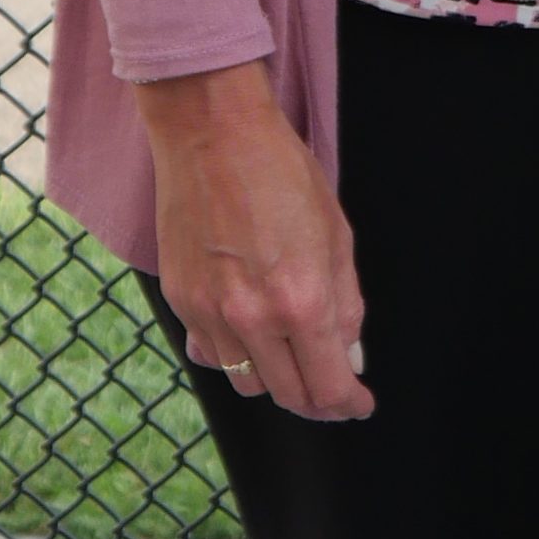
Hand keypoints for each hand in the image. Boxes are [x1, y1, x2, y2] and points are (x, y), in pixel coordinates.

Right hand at [136, 64, 371, 423]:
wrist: (213, 135)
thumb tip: (349, 354)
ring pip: (246, 382)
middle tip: (332, 391)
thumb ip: (345, 304)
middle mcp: (252, 318)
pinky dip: (236, 354)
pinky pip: (211, 353)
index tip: (357, 403)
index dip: (348, 403)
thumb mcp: (337, 236)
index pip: (327, 385)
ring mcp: (209, 313)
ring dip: (275, 380)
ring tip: (294, 359)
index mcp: (301, 301)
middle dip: (317, 400)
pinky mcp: (180, 301)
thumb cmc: (281, 174)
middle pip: (287, 395)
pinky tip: (253, 334)